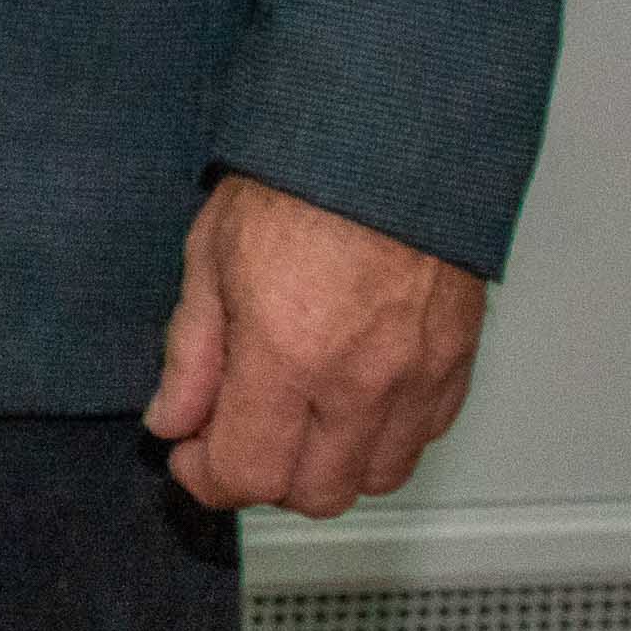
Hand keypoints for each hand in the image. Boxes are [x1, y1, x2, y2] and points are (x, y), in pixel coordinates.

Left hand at [142, 172, 484, 515]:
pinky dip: (379, 440)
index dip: (206, 477)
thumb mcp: (210, 255)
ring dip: (326, 467)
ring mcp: (417, 378)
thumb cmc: (299, 179)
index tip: (188, 454)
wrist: (389, 136)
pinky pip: (419, 441)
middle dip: (263, 477)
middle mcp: (360, 379)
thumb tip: (174, 420)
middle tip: (234, 434)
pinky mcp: (456, 365)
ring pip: (373, 479)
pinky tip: (346, 400)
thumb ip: (191, 353)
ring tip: (292, 419)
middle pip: (313, 494)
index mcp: (288, 352)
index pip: (247, 471)